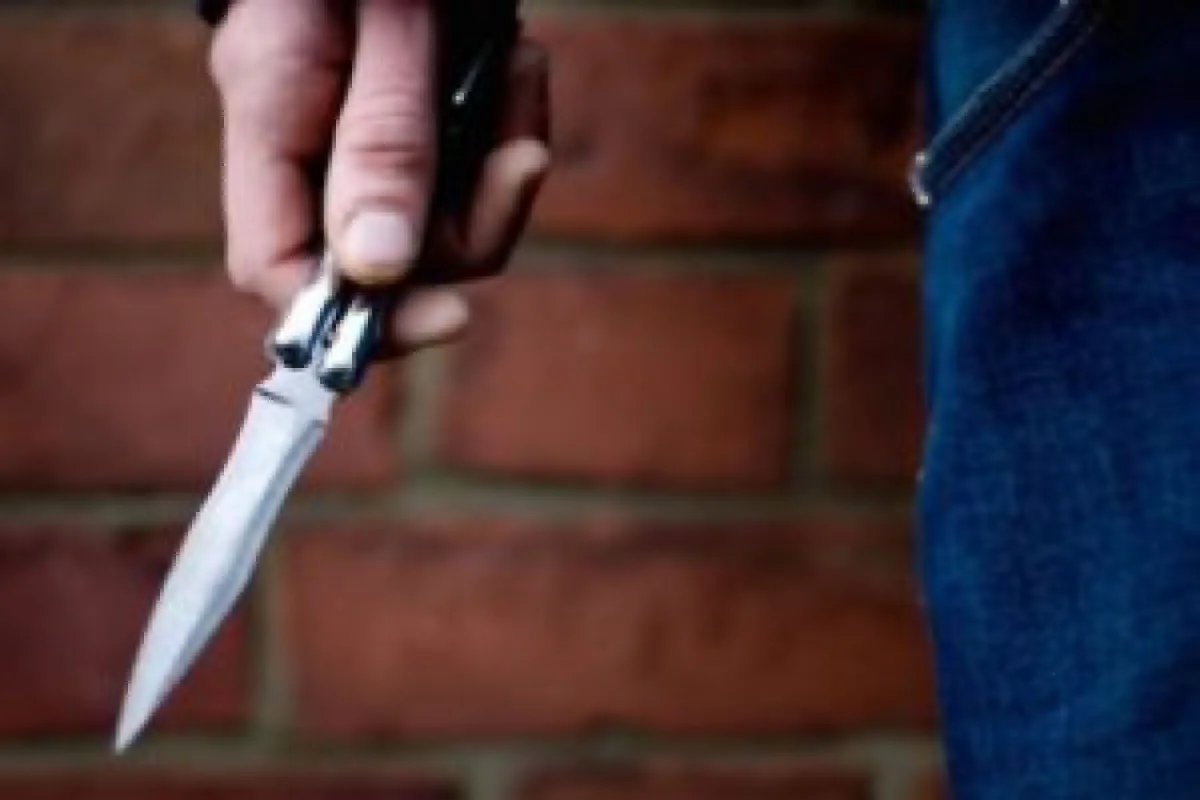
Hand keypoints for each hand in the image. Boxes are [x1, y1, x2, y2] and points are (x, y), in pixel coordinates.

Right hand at [209, 0, 549, 350]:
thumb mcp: (386, 24)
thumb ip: (380, 141)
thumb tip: (378, 271)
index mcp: (269, 110)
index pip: (279, 267)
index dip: (355, 319)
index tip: (452, 319)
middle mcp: (309, 138)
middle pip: (383, 258)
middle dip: (470, 221)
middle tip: (521, 157)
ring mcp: (362, 131)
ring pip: (438, 218)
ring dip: (500, 163)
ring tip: (519, 70)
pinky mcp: (412, 118)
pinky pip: (466, 167)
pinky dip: (505, 126)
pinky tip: (515, 65)